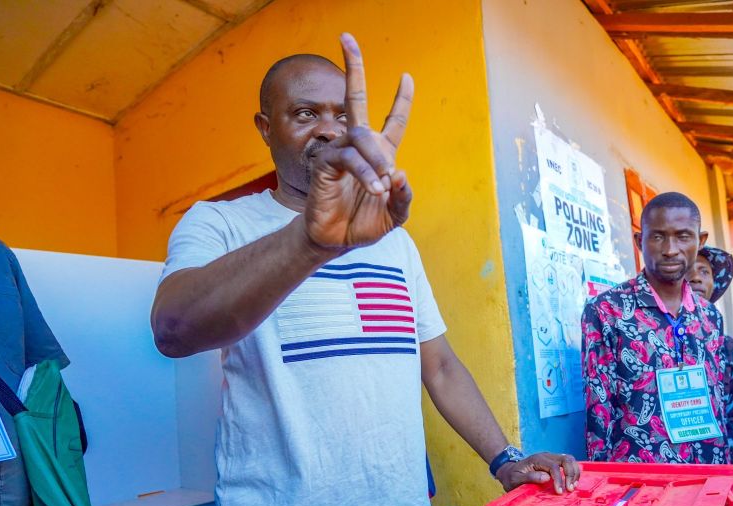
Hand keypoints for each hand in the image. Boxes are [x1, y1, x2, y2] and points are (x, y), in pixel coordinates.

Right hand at [303, 33, 413, 251]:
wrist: (337, 242)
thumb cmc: (364, 224)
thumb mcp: (396, 214)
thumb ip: (404, 196)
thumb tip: (400, 173)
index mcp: (380, 154)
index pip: (393, 121)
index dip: (401, 100)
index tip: (406, 76)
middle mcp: (359, 146)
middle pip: (354, 98)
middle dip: (353, 67)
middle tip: (346, 37)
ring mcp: (340, 151)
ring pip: (361, 137)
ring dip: (376, 160)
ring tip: (382, 185)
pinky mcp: (325, 163)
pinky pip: (347, 157)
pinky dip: (364, 172)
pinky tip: (374, 186)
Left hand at [495, 452, 579, 493]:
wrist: (509, 471)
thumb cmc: (512, 477)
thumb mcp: (515, 479)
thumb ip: (529, 477)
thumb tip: (546, 477)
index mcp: (537, 459)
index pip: (553, 466)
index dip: (559, 479)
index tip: (559, 492)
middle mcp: (546, 456)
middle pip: (565, 459)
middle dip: (571, 474)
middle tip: (570, 489)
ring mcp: (551, 457)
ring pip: (569, 459)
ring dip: (574, 472)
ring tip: (573, 486)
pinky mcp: (554, 462)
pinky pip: (568, 463)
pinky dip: (573, 471)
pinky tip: (573, 482)